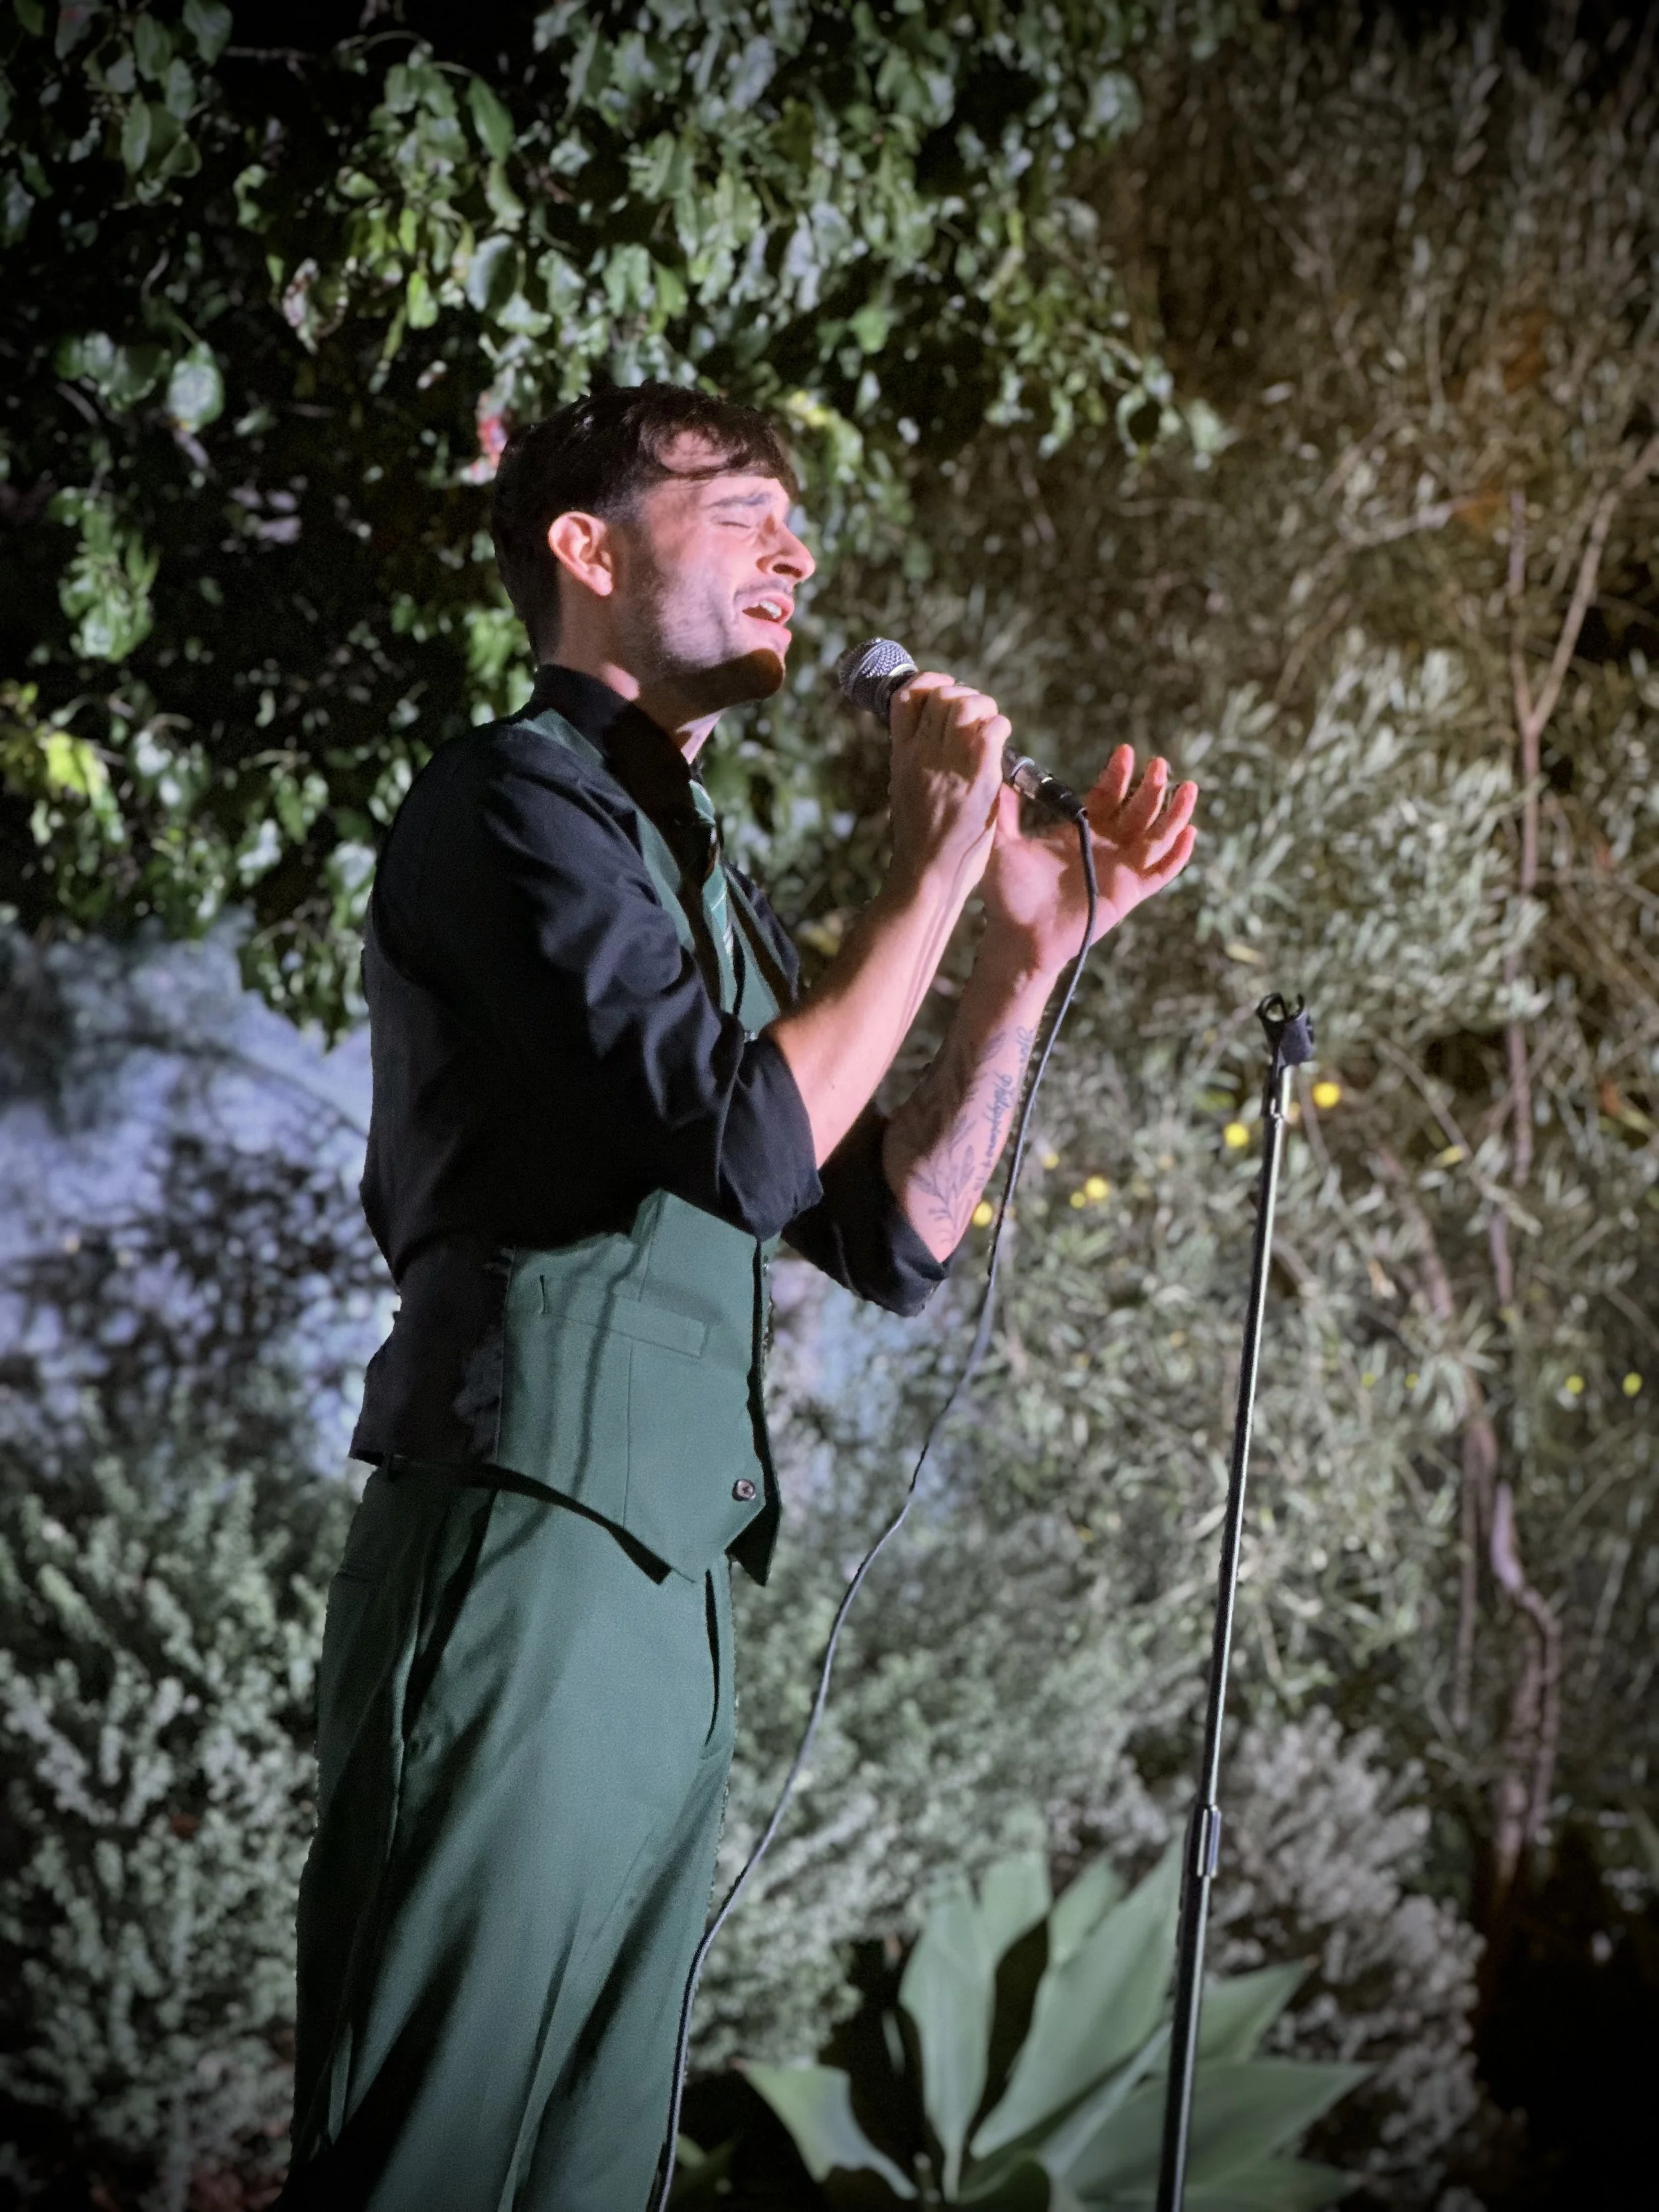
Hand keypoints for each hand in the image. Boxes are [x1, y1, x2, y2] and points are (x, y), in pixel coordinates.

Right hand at [885, 671, 1009, 897]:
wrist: (925, 875)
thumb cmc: (921, 842)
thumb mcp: (905, 791)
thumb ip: (919, 762)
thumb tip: (939, 741)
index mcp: (901, 756)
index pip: (906, 696)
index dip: (929, 682)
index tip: (945, 689)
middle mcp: (922, 754)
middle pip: (942, 696)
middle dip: (965, 696)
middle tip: (978, 718)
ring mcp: (948, 765)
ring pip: (967, 705)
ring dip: (985, 708)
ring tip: (991, 728)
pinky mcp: (977, 779)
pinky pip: (992, 730)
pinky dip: (1000, 727)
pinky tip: (1001, 741)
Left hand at [980, 743, 1197, 977]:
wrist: (1018, 936)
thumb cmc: (1009, 895)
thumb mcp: (1003, 846)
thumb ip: (1005, 813)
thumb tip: (996, 778)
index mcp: (1081, 829)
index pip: (1108, 794)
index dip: (1119, 774)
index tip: (1124, 752)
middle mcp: (1106, 845)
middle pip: (1138, 809)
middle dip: (1151, 786)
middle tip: (1157, 763)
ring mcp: (1120, 869)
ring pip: (1157, 836)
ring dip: (1175, 812)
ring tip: (1188, 788)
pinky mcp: (1130, 893)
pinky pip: (1161, 872)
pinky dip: (1178, 855)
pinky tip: (1190, 834)